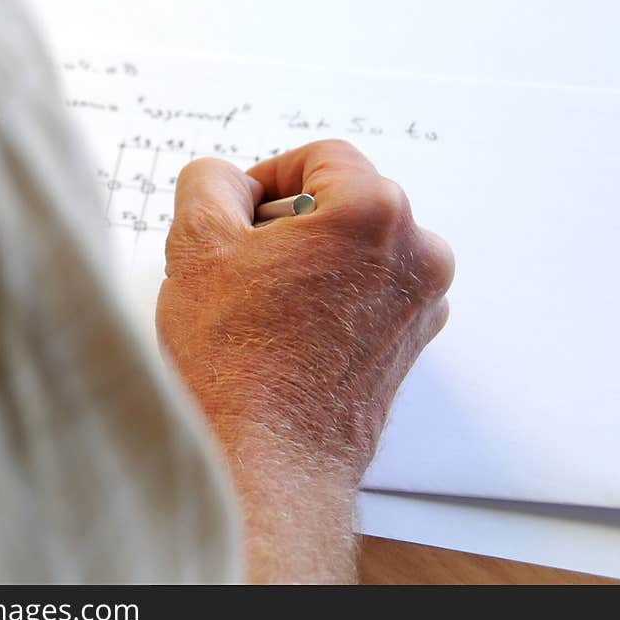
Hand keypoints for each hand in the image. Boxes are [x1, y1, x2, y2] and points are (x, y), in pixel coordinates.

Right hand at [157, 140, 453, 582]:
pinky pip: (372, 289)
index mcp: (376, 213)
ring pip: (359, 246)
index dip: (270, 176)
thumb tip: (228, 181)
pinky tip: (290, 331)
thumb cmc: (237, 363)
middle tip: (244, 261)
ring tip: (265, 302)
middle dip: (291, 220)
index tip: (242, 210)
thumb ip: (209, 182)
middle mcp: (416, 252)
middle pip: (346, 200)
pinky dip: (334, 293)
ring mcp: (422, 301)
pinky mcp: (412, 340)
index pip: (322, 157)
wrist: (270, 461)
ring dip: (312, 258)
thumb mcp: (197, 245)